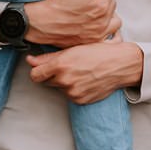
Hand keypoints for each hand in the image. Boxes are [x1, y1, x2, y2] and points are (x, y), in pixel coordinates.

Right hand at [22, 0, 119, 45]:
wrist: (42, 22)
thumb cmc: (57, 4)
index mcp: (101, 6)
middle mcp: (102, 22)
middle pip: (112, 6)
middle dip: (103, 0)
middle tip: (89, 0)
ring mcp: (98, 34)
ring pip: (115, 22)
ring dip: (109, 15)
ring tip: (97, 12)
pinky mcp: (92, 42)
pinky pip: (111, 38)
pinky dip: (108, 31)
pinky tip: (99, 26)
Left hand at [27, 40, 143, 103]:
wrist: (120, 65)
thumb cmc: (98, 52)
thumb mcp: (72, 49)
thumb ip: (48, 57)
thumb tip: (29, 61)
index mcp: (60, 65)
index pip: (35, 75)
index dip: (38, 71)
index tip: (44, 68)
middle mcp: (64, 80)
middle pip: (46, 82)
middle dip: (52, 75)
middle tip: (68, 67)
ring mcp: (72, 92)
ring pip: (59, 89)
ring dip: (64, 82)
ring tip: (80, 72)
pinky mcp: (80, 100)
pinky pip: (70, 96)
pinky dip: (74, 89)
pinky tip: (85, 80)